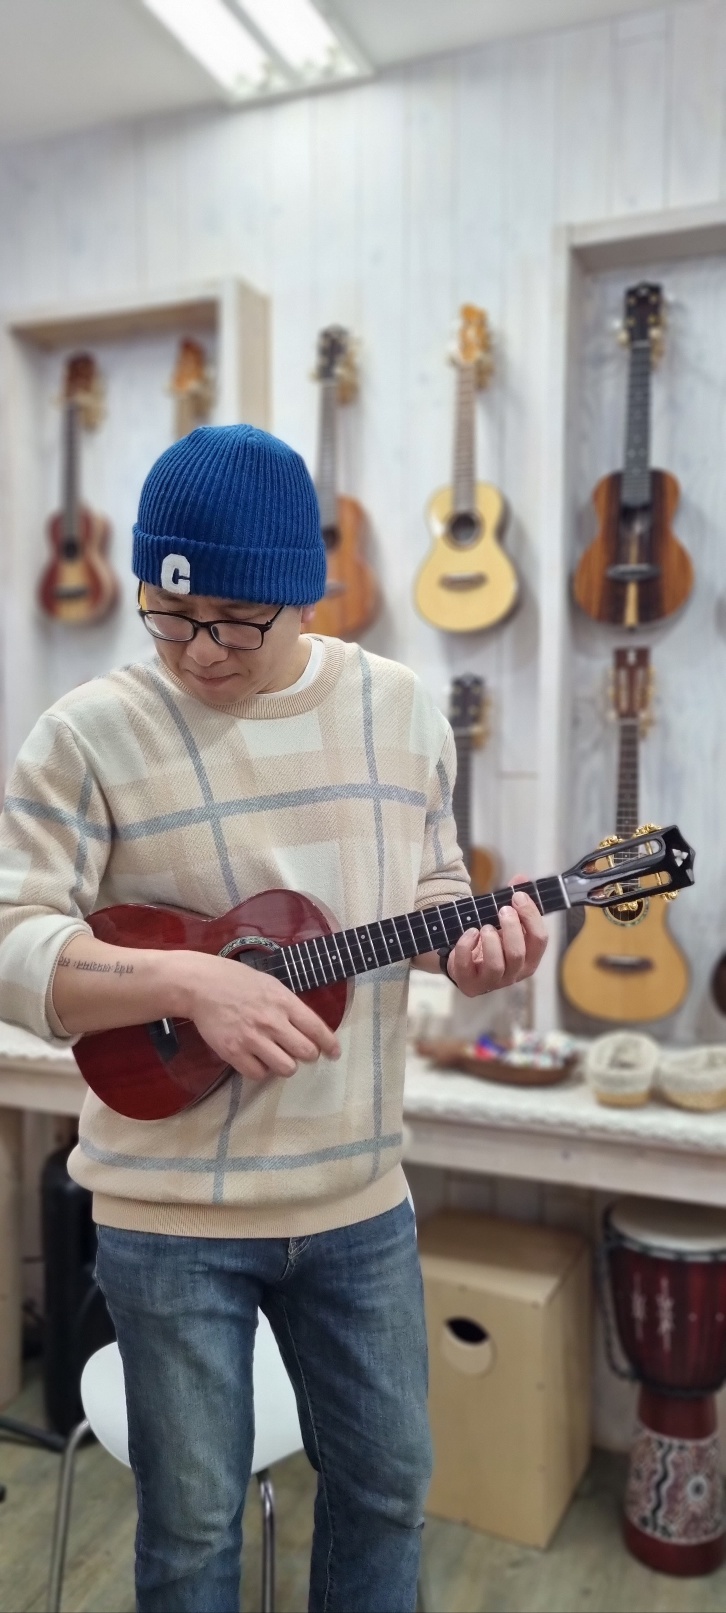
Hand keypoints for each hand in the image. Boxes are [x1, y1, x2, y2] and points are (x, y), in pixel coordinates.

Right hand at [181, 952, 340, 1081]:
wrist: (201, 985)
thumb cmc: (238, 982)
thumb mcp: (271, 985)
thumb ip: (290, 1006)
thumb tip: (310, 1029)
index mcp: (283, 1002)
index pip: (317, 1028)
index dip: (330, 1044)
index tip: (334, 1053)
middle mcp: (271, 1021)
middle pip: (306, 1052)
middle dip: (308, 1055)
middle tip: (300, 1052)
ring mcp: (252, 1038)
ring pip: (286, 1068)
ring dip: (286, 1065)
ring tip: (277, 1056)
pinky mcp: (233, 1052)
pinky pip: (258, 1074)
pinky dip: (261, 1070)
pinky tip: (257, 1059)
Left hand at [446, 886, 547, 998]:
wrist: (465, 961)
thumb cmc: (492, 941)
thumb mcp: (504, 921)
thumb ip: (514, 901)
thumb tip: (521, 878)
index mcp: (530, 958)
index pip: (540, 940)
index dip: (531, 916)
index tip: (518, 896)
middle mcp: (515, 973)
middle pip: (518, 954)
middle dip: (511, 928)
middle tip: (503, 910)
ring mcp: (491, 982)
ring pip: (496, 965)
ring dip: (491, 941)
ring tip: (485, 925)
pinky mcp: (469, 983)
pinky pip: (466, 966)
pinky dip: (467, 946)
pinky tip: (469, 932)